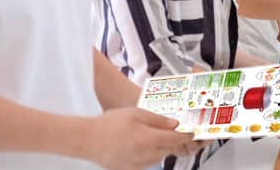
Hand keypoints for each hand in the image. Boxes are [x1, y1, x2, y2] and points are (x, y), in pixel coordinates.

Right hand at [86, 107, 207, 169]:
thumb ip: (158, 119)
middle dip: (173, 141)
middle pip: (168, 149)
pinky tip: (141, 144)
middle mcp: (145, 155)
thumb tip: (175, 124)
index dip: (186, 136)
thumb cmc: (110, 123)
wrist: (87, 139)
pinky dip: (149, 154)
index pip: (175, 139)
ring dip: (161, 147)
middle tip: (175, 132)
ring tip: (153, 135)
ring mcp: (137, 165)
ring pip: (158, 156)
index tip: (192, 133)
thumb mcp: (136, 113)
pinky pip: (146, 163)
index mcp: (148, 139)